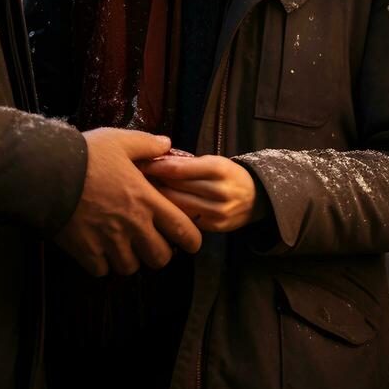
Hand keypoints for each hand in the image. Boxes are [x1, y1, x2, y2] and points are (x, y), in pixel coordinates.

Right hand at [54, 129, 202, 276]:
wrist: (47, 173)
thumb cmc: (86, 155)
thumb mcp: (120, 141)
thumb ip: (147, 144)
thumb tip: (167, 144)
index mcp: (146, 200)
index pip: (182, 230)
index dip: (192, 240)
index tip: (190, 242)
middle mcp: (132, 225)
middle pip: (160, 257)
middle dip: (160, 253)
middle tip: (152, 243)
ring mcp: (108, 241)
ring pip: (131, 267)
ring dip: (130, 259)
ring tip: (123, 246)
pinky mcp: (85, 251)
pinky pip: (102, 270)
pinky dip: (102, 264)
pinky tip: (99, 250)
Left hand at [139, 153, 266, 232]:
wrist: (256, 198)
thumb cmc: (228, 175)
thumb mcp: (213, 161)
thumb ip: (187, 164)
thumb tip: (153, 161)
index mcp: (219, 169)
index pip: (178, 169)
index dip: (155, 167)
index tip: (138, 164)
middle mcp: (220, 192)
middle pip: (176, 188)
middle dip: (153, 183)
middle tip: (131, 179)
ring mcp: (218, 212)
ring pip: (178, 206)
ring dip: (158, 200)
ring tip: (141, 194)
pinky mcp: (215, 227)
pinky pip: (186, 219)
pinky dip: (172, 213)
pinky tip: (159, 209)